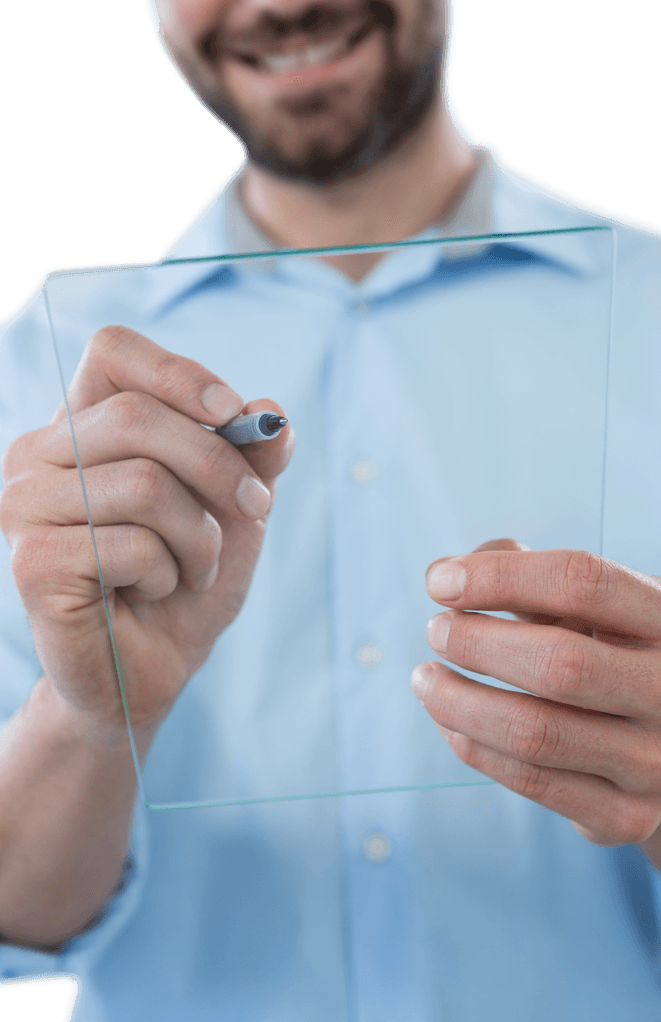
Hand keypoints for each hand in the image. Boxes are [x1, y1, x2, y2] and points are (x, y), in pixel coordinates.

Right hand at [0, 325, 294, 740]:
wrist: (151, 669)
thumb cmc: (184, 579)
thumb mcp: (233, 510)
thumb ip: (252, 459)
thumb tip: (275, 417)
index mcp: (81, 425)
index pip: (112, 352)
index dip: (179, 373)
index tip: (233, 413)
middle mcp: (38, 455)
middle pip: (139, 416)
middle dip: (219, 467)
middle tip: (253, 511)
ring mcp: (24, 507)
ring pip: (143, 484)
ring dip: (199, 536)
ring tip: (194, 567)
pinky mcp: (33, 563)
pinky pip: (132, 545)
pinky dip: (168, 572)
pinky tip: (151, 590)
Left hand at [412, 539, 660, 845]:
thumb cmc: (607, 652)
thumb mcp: (585, 603)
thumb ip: (520, 573)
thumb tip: (443, 575)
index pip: (583, 582)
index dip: (499, 577)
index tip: (439, 582)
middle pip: (560, 664)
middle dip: (477, 643)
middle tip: (436, 631)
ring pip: (535, 733)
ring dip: (459, 702)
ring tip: (425, 678)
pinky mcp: (630, 818)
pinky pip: (529, 781)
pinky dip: (473, 746)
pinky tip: (449, 721)